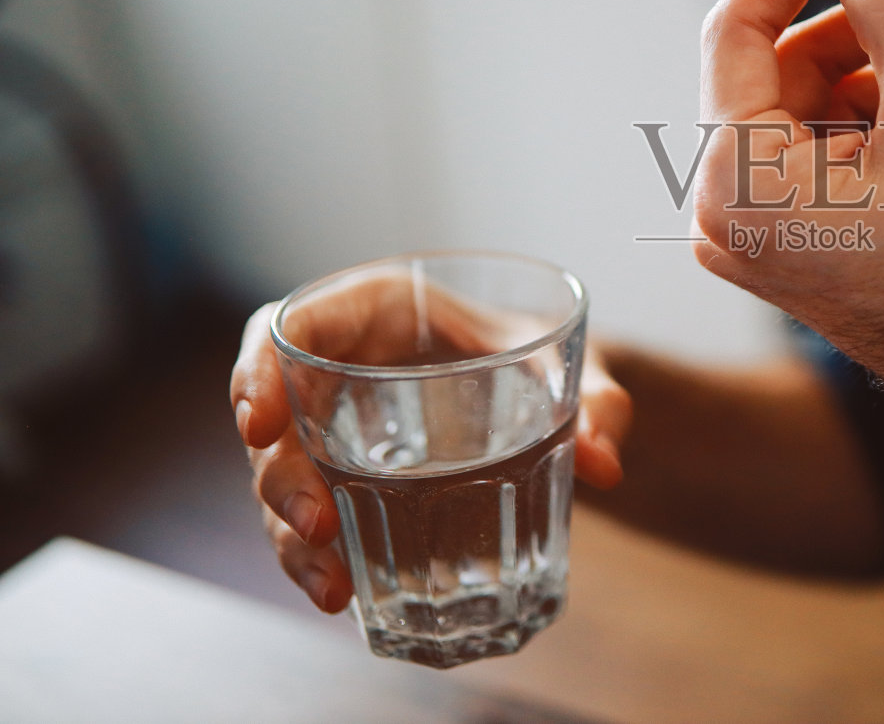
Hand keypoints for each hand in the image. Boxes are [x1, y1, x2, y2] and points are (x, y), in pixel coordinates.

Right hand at [229, 283, 631, 612]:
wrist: (551, 392)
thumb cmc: (547, 353)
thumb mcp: (575, 363)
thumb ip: (598, 401)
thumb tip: (604, 463)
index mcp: (379, 311)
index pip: (289, 326)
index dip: (257, 371)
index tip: (259, 425)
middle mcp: (342, 367)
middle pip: (275, 417)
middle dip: (280, 478)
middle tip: (317, 529)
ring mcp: (337, 428)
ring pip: (282, 480)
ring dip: (292, 538)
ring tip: (331, 590)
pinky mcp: (346, 478)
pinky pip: (310, 515)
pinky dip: (317, 557)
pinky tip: (340, 594)